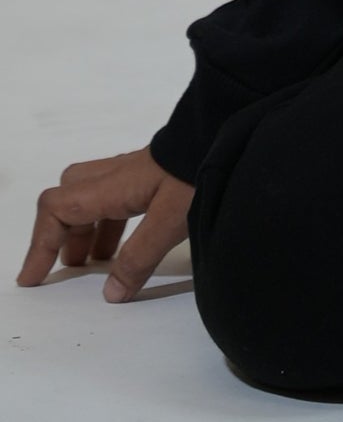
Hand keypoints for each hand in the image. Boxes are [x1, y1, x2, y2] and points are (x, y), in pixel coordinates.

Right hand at [17, 147, 194, 303]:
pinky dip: (108, 224)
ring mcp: (134, 172)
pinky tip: (125, 248)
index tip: (34, 278)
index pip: (56, 209)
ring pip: (91, 199)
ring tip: (93, 267)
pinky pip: (114, 199)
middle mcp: (116, 175)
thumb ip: (140, 257)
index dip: (39, 244)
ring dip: (85, 232)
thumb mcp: (171, 220)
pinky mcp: (152, 174)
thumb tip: (111, 293)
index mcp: (112, 186)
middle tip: (65, 271)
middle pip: (67, 200)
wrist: (230, 128)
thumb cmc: (200, 170)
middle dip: (59, 236)